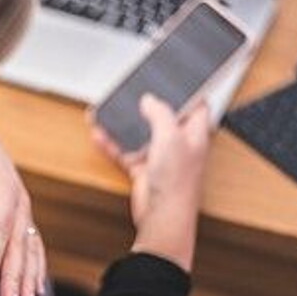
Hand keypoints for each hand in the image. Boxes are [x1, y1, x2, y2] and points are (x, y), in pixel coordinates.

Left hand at [0, 118, 45, 295]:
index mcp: (1, 181)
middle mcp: (17, 196)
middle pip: (18, 240)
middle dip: (14, 274)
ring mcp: (22, 205)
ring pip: (28, 245)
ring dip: (27, 277)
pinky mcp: (20, 213)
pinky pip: (32, 243)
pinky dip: (34, 267)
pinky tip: (35, 289)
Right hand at [93, 94, 210, 271]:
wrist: (162, 216)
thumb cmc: (177, 182)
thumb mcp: (170, 136)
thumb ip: (160, 113)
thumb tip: (149, 100)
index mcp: (195, 133)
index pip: (195, 105)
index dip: (186, 91)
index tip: (174, 79)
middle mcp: (179, 143)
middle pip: (162, 117)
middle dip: (146, 106)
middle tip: (133, 92)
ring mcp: (160, 157)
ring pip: (139, 133)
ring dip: (124, 124)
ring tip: (109, 111)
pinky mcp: (143, 169)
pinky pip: (124, 151)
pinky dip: (112, 143)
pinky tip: (100, 134)